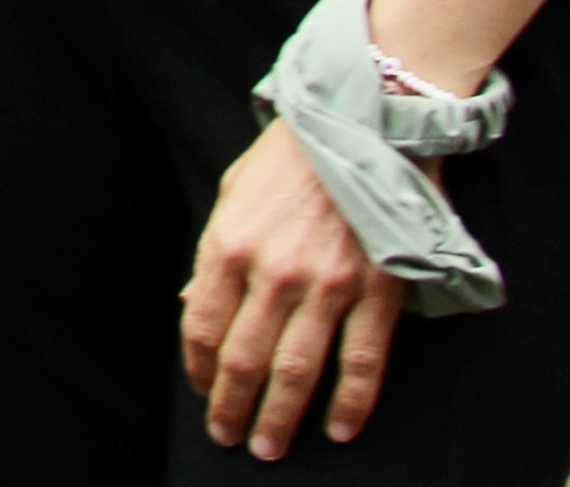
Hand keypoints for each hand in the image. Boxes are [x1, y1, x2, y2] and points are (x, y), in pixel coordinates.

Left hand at [183, 118, 408, 457]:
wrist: (363, 122)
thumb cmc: (291, 158)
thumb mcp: (233, 195)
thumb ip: (215, 256)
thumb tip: (192, 304)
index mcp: (228, 245)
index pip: (201, 326)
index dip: (198, 368)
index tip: (202, 391)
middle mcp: (272, 273)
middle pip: (244, 360)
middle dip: (231, 406)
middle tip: (230, 438)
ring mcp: (327, 286)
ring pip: (297, 372)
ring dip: (280, 417)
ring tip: (269, 447)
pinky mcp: (377, 292)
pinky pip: (362, 363)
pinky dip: (350, 404)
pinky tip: (337, 430)